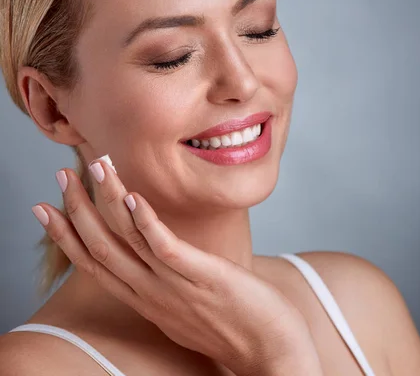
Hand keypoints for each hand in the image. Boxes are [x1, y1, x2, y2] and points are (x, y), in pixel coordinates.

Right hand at [31, 158, 321, 375]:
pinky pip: (167, 249)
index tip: (48, 209)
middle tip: (62, 175)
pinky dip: (146, 223)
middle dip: (77, 210)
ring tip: (95, 167)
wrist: (271, 352)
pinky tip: (134, 197)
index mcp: (147, 300)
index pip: (96, 265)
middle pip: (102, 249)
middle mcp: (152, 294)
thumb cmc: (235, 326)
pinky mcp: (204, 278)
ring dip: (107, 202)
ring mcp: (176, 287)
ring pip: (128, 241)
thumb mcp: (189, 307)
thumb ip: (169, 285)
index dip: (68, 236)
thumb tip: (165, 262)